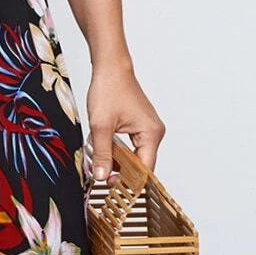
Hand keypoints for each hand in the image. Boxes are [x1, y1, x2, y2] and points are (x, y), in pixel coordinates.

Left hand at [85, 59, 164, 182]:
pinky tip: (105, 151)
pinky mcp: (140, 126)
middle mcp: (154, 133)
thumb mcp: (100, 126)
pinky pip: (131, 146)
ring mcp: (148, 129)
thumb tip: (102, 177)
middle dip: (121, 172)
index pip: (144, 170)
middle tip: (101, 177)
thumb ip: (102, 154)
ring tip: (101, 163)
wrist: (110, 67)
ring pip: (135, 156)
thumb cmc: (109, 89)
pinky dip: (118, 151)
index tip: (110, 187)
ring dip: (118, 161)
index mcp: (151, 134)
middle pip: (141, 165)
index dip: (129, 182)